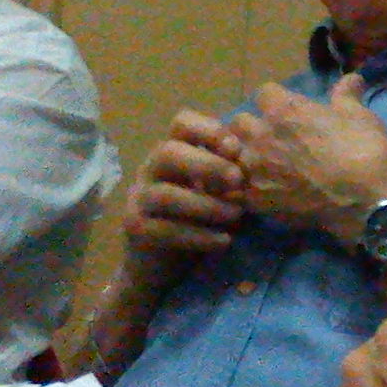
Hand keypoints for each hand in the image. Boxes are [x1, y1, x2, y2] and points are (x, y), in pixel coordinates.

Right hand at [120, 109, 247, 256]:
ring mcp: (139, 198)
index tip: (235, 147)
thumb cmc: (198, 219)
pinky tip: (224, 241)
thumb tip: (251, 163)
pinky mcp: (135, 228)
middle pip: (168, 152)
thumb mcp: (218, 192)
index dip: (208, 129)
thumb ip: (230, 175)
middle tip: (238, 179)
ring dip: (206, 204)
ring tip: (236, 215)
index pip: (182, 123)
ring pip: (166, 194)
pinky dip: (199, 236)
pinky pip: (165, 230)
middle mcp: (151, 169)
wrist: (163, 264)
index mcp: (174, 151)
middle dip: (206, 164)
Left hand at [229, 74, 386, 243]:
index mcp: (285, 110)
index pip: (264, 92)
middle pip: (239, 122)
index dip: (276, 100)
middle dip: (252, 126)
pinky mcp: (256, 200)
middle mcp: (262, 136)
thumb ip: (346, 95)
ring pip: (232, 156)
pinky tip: (258, 192)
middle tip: (270, 137)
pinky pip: (235, 189)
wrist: (367, 201)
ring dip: (244, 156)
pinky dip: (243, 188)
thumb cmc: (365, 151)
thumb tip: (352, 77)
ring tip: (260, 166)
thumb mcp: (360, 115)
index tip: (288, 110)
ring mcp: (255, 170)